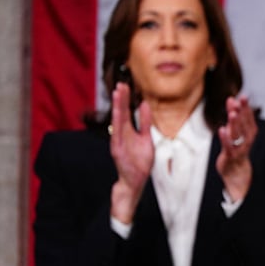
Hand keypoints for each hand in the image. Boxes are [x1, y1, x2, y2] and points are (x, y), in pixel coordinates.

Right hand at [110, 82, 153, 222]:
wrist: (133, 181)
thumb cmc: (139, 161)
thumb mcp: (146, 139)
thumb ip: (145, 123)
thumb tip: (145, 105)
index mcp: (128, 131)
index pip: (127, 112)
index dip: (126, 99)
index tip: (126, 85)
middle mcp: (121, 134)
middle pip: (121, 113)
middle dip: (121, 99)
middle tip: (121, 84)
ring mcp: (118, 142)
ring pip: (118, 121)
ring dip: (118, 107)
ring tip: (118, 94)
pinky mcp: (117, 151)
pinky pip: (118, 135)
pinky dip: (118, 124)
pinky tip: (119, 114)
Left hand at [216, 95, 255, 201]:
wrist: (237, 173)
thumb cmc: (235, 150)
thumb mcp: (236, 133)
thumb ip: (234, 117)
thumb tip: (232, 99)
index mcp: (249, 134)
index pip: (248, 119)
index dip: (246, 108)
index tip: (242, 96)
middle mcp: (246, 141)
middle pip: (244, 124)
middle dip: (242, 112)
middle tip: (239, 100)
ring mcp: (239, 149)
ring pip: (238, 135)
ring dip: (235, 124)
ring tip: (232, 113)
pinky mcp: (230, 157)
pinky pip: (228, 147)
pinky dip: (226, 139)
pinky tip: (221, 130)